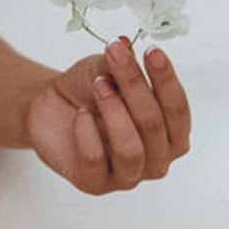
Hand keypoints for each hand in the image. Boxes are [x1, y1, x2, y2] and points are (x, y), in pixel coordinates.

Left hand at [25, 37, 190, 194]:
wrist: (51, 109)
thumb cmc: (90, 91)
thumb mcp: (107, 69)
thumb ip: (122, 62)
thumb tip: (127, 44)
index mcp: (172, 135)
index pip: (178, 110)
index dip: (166, 80)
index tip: (151, 51)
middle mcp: (157, 160)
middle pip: (153, 124)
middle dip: (134, 85)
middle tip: (114, 56)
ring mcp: (128, 176)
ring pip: (130, 149)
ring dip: (114, 111)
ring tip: (99, 85)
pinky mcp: (95, 184)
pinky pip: (96, 159)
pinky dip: (86, 132)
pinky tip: (81, 114)